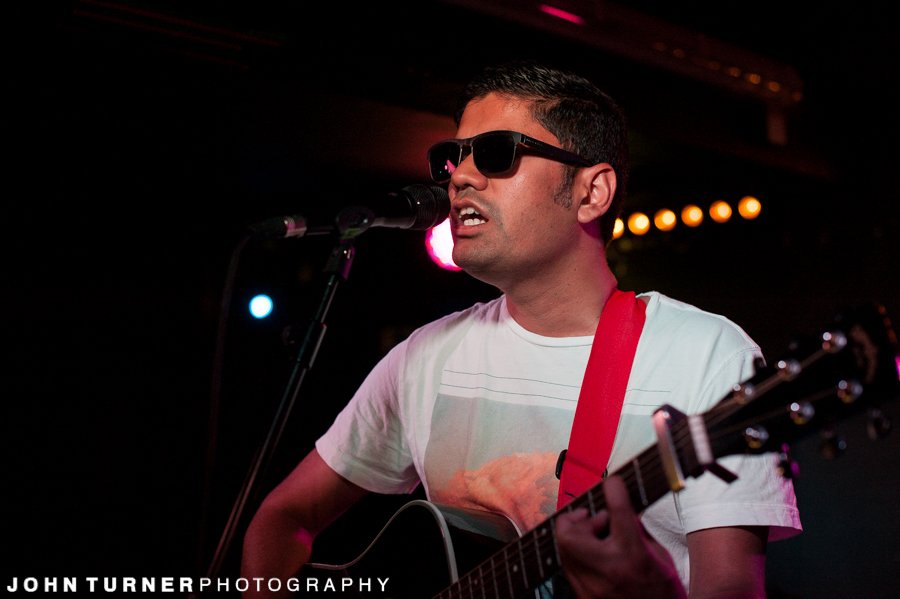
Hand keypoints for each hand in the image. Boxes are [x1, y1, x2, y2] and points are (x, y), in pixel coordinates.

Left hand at [555, 475, 686, 598]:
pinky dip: (578, 555)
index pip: (617, 510)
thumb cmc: (664, 595)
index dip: (614, 488)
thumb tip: (623, 509)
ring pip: (563, 548)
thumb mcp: (661, 558)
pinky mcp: (581, 596)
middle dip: (577, 519)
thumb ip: (639, 531)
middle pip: (569, 531)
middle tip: (595, 519)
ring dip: (577, 536)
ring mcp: (590, 586)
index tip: (614, 483)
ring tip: (597, 539)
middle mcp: (607, 569)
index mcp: (632, 556)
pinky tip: (595, 557)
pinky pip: (568, 567)